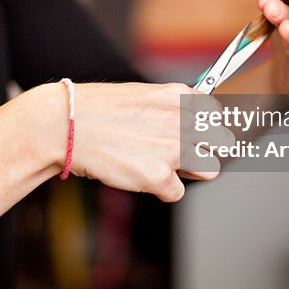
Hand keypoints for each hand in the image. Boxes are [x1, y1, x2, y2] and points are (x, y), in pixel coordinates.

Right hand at [61, 82, 232, 201]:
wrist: (65, 125)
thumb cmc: (96, 110)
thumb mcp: (141, 95)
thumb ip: (170, 108)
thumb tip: (191, 123)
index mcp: (178, 96)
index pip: (217, 113)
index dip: (207, 126)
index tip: (197, 133)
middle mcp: (182, 120)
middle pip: (223, 142)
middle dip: (206, 149)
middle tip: (183, 154)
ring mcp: (172, 148)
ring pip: (210, 169)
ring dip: (190, 172)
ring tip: (164, 166)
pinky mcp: (159, 176)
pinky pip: (177, 192)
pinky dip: (161, 190)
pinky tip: (140, 176)